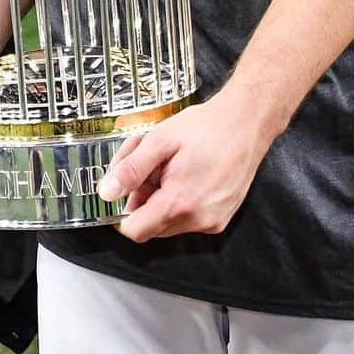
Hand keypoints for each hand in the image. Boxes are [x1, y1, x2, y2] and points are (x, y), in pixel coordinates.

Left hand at [97, 91, 272, 242]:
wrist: (246, 122)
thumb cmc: (207, 127)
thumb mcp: (160, 139)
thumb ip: (131, 168)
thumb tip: (107, 192)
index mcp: (180, 203)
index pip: (136, 230)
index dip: (121, 212)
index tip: (122, 189)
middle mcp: (199, 220)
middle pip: (151, 225)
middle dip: (143, 198)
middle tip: (149, 165)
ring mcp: (213, 221)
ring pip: (169, 221)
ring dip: (161, 198)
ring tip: (169, 166)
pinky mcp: (222, 217)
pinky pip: (189, 218)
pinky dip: (180, 200)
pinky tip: (185, 173)